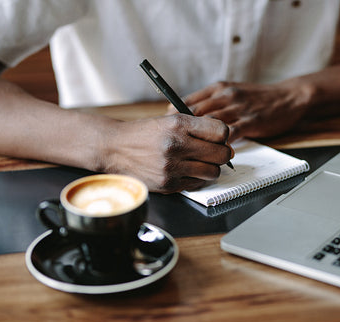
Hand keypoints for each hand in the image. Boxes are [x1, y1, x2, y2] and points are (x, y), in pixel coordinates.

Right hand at [100, 114, 231, 192]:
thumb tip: (225, 139)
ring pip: (213, 172)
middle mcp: (176, 145)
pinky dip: (196, 178)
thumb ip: (197, 127)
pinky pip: (197, 184)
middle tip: (214, 152)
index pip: (221, 131)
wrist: (114, 148)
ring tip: (200, 162)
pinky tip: (186, 171)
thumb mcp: (169, 120)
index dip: (222, 135)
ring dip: (210, 168)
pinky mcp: (168, 184)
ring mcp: (172, 167)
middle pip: (222, 154)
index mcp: (178, 124)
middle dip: (222, 153)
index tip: (218, 138)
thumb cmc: (144, 134)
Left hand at [174, 80, 312, 141]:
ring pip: (208, 125)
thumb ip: (213, 102)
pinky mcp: (250, 121)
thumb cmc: (258, 98)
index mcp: (218, 88)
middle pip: (194, 113)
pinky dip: (219, 146)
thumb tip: (190, 117)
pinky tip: (214, 155)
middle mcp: (225, 96)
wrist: (288, 96)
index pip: (187, 101)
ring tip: (190, 154)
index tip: (168, 130)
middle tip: (174, 145)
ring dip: (199, 140)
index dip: (174, 116)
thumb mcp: (232, 92)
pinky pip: (229, 135)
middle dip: (182, 131)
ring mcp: (237, 108)